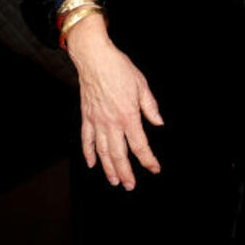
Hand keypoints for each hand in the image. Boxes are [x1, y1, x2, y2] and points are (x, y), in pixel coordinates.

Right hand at [65, 13, 163, 189]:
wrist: (95, 58)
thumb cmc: (119, 69)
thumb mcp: (142, 85)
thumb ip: (150, 107)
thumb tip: (158, 122)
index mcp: (128, 115)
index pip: (140, 145)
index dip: (148, 159)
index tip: (154, 168)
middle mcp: (112, 122)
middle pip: (119, 154)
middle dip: (126, 172)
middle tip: (130, 185)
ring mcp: (97, 121)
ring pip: (102, 151)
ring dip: (108, 168)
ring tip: (114, 180)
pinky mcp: (86, 117)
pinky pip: (86, 140)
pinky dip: (88, 153)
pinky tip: (92, 164)